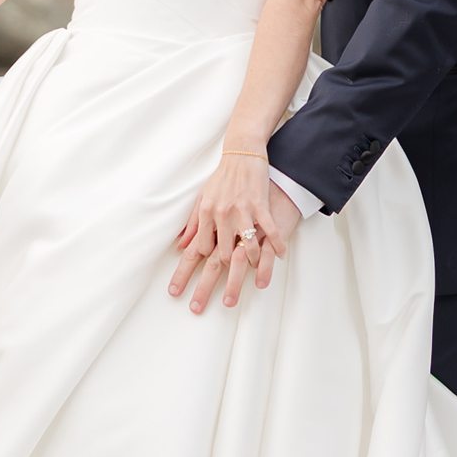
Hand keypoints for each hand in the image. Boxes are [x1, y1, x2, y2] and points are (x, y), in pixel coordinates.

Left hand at [169, 157, 301, 312]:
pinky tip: (280, 254)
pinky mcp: (259, 205)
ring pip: (244, 246)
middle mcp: (220, 216)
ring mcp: (241, 211)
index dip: (184, 273)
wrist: (241, 152)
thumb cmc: (222, 178)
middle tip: (208, 304)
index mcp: (206, 215)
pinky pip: (267, 229)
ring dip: (249, 264)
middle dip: (213, 281)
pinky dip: (274, 243)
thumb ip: (193, 224)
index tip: (176, 293)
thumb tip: (180, 245)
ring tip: (253, 280)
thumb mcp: (202, 199)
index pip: (195, 249)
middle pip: (218, 256)